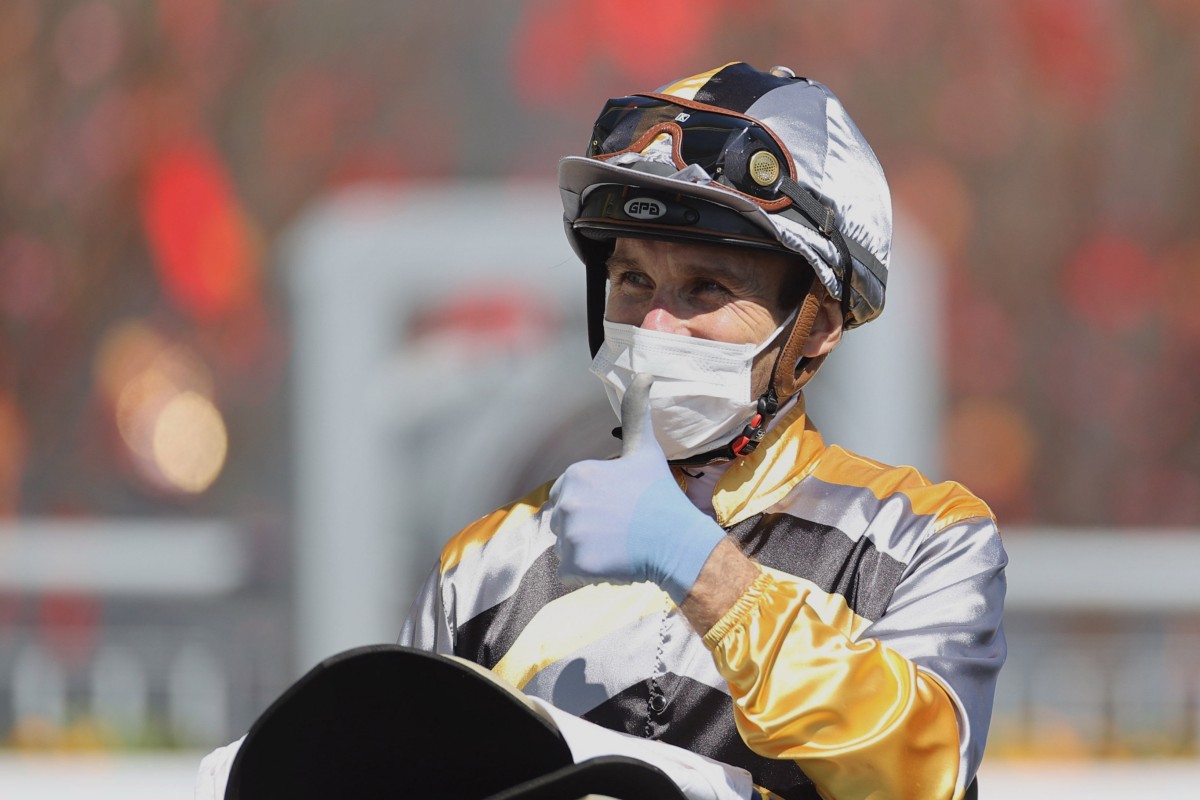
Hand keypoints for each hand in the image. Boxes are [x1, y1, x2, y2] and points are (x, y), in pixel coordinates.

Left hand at [550, 373, 726, 604]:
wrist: (677, 541)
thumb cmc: (660, 496)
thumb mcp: (644, 450)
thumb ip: (636, 413)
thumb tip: (644, 373)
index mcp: (577, 474)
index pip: (567, 495)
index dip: (592, 504)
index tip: (617, 507)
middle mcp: (567, 502)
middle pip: (563, 521)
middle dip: (586, 527)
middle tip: (619, 527)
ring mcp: (570, 535)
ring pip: (565, 546)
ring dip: (586, 549)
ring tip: (616, 544)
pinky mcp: (574, 564)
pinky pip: (568, 570)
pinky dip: (586, 571)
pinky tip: (611, 561)